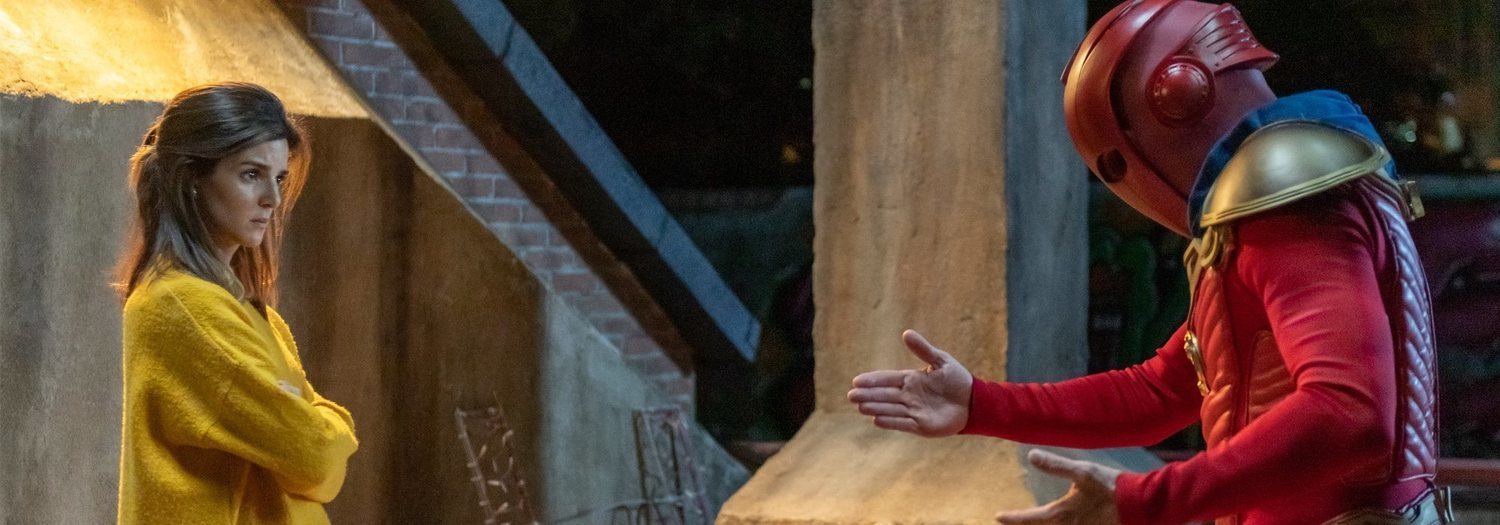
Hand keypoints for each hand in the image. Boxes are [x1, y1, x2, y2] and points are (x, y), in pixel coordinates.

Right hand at [846, 330, 972, 436]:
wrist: (974, 401)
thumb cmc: (957, 379)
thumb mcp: (941, 360)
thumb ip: (923, 349)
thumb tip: (906, 333)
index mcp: (911, 379)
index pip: (887, 379)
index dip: (872, 380)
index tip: (856, 381)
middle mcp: (909, 396)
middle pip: (885, 395)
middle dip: (868, 395)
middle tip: (851, 396)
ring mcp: (913, 411)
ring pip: (890, 409)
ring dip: (876, 408)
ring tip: (860, 407)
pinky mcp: (921, 426)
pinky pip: (902, 423)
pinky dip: (890, 421)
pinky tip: (876, 420)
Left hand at [996, 449, 1120, 524]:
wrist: (1139, 506)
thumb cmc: (1111, 487)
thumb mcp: (1082, 471)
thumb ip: (1056, 465)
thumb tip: (1031, 455)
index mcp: (1062, 514)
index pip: (1029, 519)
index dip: (1012, 518)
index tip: (998, 516)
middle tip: (1011, 522)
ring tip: (1031, 524)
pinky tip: (1058, 523)